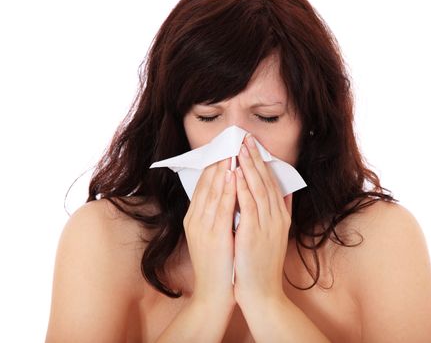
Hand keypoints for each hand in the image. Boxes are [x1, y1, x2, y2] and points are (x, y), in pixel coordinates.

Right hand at [183, 158, 236, 306]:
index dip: (214, 164)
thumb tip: (230, 193)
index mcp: (194, 218)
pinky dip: (226, 189)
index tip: (224, 147)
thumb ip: (218, 215)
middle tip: (229, 140)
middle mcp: (195, 219)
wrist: (214, 294)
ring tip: (231, 150)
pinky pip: (221, 207)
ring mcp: (202, 227)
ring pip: (212, 191)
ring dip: (222, 168)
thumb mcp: (214, 236)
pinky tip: (232, 175)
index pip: (203, 185)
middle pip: (206, 183)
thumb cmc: (219, 265)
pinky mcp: (213, 235)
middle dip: (218, 160)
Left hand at [233, 134, 292, 305]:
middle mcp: (276, 218)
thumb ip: (280, 213)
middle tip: (245, 138)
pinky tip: (236, 173)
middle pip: (266, 181)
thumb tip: (285, 193)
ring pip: (258, 188)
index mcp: (280, 217)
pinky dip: (242, 187)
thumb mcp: (275, 236)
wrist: (262, 293)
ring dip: (249, 166)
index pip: (272, 183)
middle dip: (255, 158)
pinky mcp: (255, 233)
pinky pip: (248, 205)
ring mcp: (267, 225)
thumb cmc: (262, 265)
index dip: (262, 163)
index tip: (253, 146)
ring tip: (240, 148)